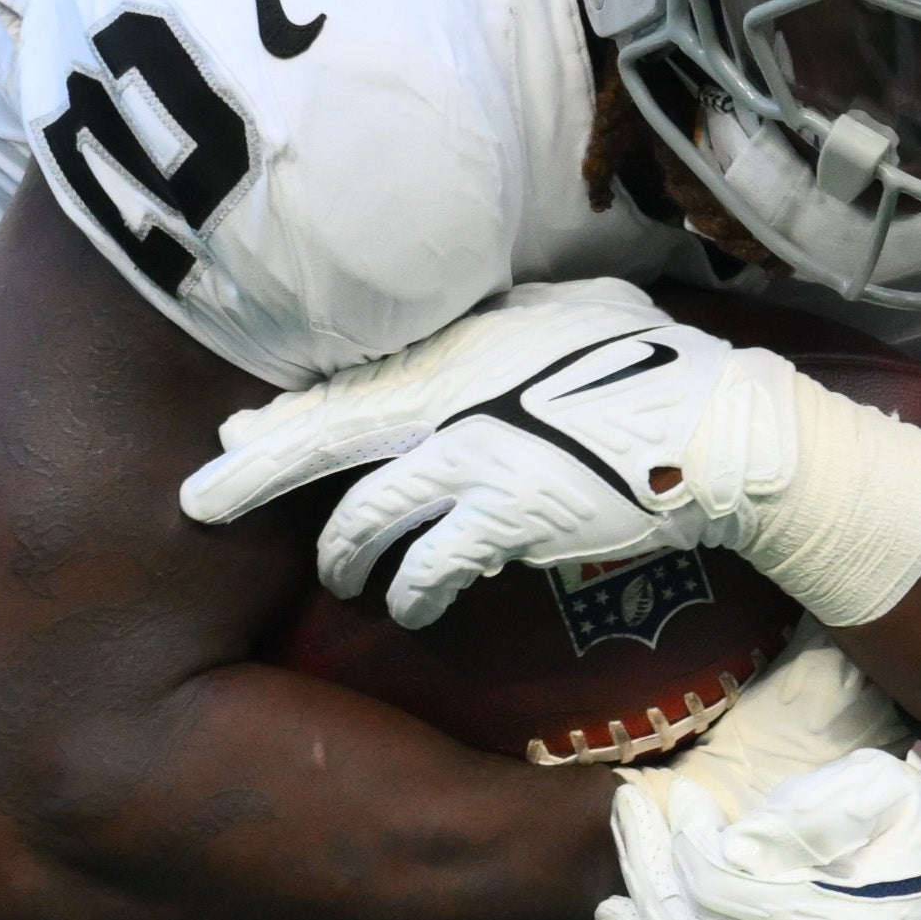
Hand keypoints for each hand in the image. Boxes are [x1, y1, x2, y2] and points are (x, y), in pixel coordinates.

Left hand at [180, 274, 920, 631]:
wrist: (724, 432)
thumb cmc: (655, 365)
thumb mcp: (569, 314)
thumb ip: (502, 323)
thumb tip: (467, 324)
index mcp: (460, 346)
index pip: (346, 377)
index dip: (280, 412)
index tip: (230, 437)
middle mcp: (452, 397)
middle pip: (323, 435)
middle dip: (252, 475)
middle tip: (196, 503)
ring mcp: (476, 457)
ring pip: (367, 514)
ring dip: (342, 554)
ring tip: (334, 577)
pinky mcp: (509, 517)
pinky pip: (432, 565)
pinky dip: (412, 589)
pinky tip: (406, 605)